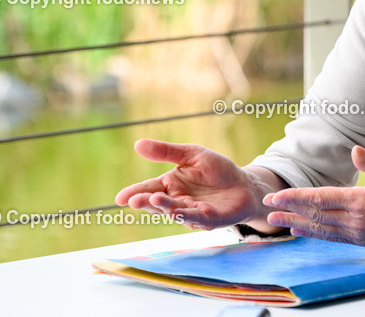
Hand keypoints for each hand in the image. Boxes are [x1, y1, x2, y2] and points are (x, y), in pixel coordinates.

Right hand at [115, 139, 280, 230]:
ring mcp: (192, 212)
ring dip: (165, 207)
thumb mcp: (192, 154)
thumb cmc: (217, 169)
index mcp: (170, 185)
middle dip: (145, 202)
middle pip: (158, 203)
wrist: (244, 183)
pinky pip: (197, 218)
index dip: (134, 193)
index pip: (148, 189)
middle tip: (134, 201)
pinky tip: (179, 211)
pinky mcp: (209, 220)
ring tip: (154, 200)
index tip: (120, 198)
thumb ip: (167, 152)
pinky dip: (188, 215)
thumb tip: (138, 144)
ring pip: (175, 212)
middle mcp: (177, 201)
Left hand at [263, 146, 364, 247]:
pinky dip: (315, 235)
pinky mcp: (364, 240)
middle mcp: (356, 222)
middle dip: (289, 212)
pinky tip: (305, 232)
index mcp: (361, 202)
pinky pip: (333, 238)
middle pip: (315, 216)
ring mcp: (360, 234)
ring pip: (321, 230)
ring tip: (278, 223)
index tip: (275, 196)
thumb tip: (353, 151)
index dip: (295, 198)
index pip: (320, 199)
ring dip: (298, 225)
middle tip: (267, 210)